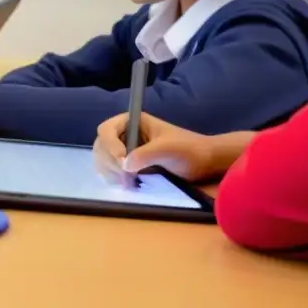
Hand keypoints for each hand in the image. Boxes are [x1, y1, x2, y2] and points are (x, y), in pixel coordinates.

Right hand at [93, 112, 216, 185]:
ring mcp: (126, 150)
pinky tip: (128, 185)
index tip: (122, 161)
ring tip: (129, 183)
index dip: (110, 146)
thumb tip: (123, 165)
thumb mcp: (166, 149)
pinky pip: (112, 171)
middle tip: (126, 178)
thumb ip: (144, 154)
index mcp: (131, 122)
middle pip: (101, 146)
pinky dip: (115, 179)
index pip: (106, 130)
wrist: (206, 163)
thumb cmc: (188, 150)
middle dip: (109, 162)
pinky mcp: (130, 166)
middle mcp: (125, 134)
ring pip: (104, 160)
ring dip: (111, 173)